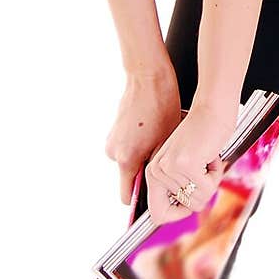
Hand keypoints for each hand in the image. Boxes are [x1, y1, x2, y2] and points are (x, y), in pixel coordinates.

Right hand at [105, 64, 181, 205]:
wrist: (147, 77)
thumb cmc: (162, 106)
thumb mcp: (167, 142)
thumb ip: (158, 168)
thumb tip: (161, 187)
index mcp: (127, 159)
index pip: (128, 198)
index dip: (142, 201)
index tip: (156, 198)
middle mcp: (114, 153)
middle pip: (129, 178)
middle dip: (145, 175)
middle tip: (165, 166)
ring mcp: (111, 141)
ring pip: (129, 162)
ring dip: (142, 159)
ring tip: (159, 144)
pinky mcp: (113, 131)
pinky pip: (126, 148)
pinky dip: (137, 146)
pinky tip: (152, 133)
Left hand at [145, 100, 237, 225]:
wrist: (212, 109)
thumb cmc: (202, 136)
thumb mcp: (182, 164)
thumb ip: (177, 188)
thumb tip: (179, 215)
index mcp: (152, 172)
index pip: (157, 215)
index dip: (178, 214)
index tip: (191, 204)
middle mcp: (156, 171)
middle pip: (188, 206)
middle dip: (203, 189)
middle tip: (203, 166)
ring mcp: (170, 168)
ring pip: (200, 198)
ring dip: (210, 180)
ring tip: (206, 158)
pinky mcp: (185, 164)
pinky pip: (208, 188)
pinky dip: (216, 173)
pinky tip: (211, 155)